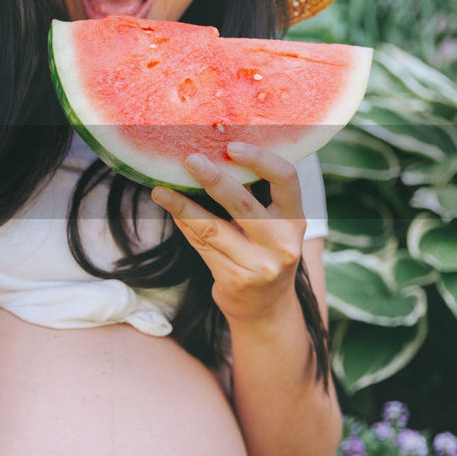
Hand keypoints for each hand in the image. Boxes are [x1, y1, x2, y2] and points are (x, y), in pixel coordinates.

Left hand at [151, 141, 304, 324]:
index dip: (260, 159)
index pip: (286, 178)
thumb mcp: (272, 227)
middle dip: (213, 179)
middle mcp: (282, 242)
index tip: (232, 145)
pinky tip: (171, 210)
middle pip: (243, 203)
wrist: (266, 310)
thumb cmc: (264, 253)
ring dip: (182, 205)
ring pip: (211, 227)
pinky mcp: (234, 279)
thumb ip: (253, 197)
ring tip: (161, 190)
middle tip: (189, 159)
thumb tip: (210, 154)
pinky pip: (201, 245)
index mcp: (295, 219)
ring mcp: (259, 264)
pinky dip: (184, 225)